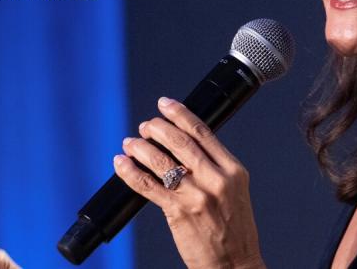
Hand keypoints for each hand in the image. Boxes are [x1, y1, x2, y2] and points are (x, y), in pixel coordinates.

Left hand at [114, 97, 264, 268]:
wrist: (234, 264)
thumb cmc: (233, 229)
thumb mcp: (234, 190)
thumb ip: (214, 167)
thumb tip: (182, 145)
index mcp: (233, 170)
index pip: (203, 132)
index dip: (180, 114)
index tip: (165, 104)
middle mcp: (216, 179)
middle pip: (180, 142)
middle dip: (157, 128)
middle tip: (145, 125)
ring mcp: (197, 196)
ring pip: (161, 161)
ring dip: (141, 147)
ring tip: (130, 142)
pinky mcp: (178, 212)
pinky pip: (148, 185)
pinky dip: (130, 172)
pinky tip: (122, 163)